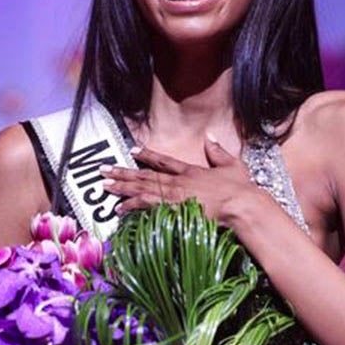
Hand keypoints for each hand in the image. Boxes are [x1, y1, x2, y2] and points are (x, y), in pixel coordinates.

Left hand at [100, 135, 257, 224]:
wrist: (241, 204)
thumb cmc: (240, 189)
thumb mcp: (232, 165)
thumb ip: (218, 151)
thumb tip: (210, 136)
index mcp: (191, 171)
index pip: (164, 161)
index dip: (147, 155)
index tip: (132, 150)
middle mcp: (178, 181)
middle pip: (145, 175)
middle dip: (123, 172)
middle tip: (103, 170)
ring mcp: (174, 195)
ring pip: (141, 189)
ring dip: (121, 187)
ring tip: (104, 185)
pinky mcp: (172, 208)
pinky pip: (147, 206)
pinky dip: (131, 205)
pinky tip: (118, 208)